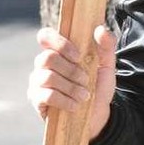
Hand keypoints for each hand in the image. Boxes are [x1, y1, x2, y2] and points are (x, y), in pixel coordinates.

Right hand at [27, 25, 116, 139]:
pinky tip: (75, 105)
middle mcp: (44, 64)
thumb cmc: (98, 88)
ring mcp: (37, 81)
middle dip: (71, 70)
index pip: (45, 36)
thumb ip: (106, 46)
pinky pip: (46, 95)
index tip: (78, 56)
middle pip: (47, 57)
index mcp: (58, 52)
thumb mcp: (107, 66)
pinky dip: (64, 100)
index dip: (59, 43)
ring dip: (70, 87)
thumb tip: (100, 28)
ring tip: (84, 95)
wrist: (97, 116)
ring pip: (47, 77)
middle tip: (86, 80)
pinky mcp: (36, 99)